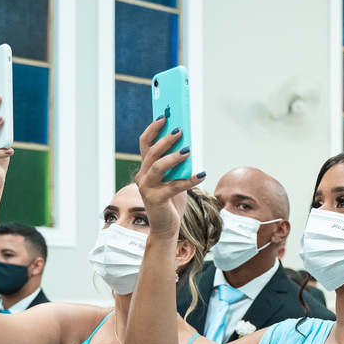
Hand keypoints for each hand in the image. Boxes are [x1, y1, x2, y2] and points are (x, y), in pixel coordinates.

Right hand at [135, 117, 204, 238]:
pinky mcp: (156, 200)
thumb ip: (177, 164)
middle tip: (180, 130)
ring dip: (173, 157)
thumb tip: (188, 146)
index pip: (145, 144)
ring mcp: (147, 189)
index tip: (163, 116)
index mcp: (145, 168)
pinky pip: (174, 187)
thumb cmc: (172, 201)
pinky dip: (188, 180)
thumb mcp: (174, 178)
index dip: (152, 129)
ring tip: (188, 150)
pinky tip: (201, 174)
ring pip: (158, 167)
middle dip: (165, 139)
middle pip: (152, 153)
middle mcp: (142, 176)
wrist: (167, 227)